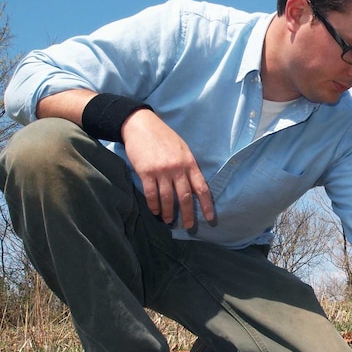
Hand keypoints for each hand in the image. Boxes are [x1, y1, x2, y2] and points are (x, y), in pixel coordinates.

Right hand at [121, 109, 213, 227]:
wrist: (141, 125)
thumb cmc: (163, 136)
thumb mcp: (182, 148)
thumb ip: (188, 166)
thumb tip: (192, 184)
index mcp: (189, 162)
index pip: (201, 187)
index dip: (207, 205)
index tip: (210, 218)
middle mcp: (177, 168)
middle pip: (185, 197)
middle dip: (188, 214)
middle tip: (189, 226)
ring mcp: (161, 171)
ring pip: (168, 198)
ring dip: (169, 212)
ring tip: (169, 221)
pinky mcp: (146, 172)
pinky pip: (151, 193)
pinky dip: (154, 205)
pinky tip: (155, 211)